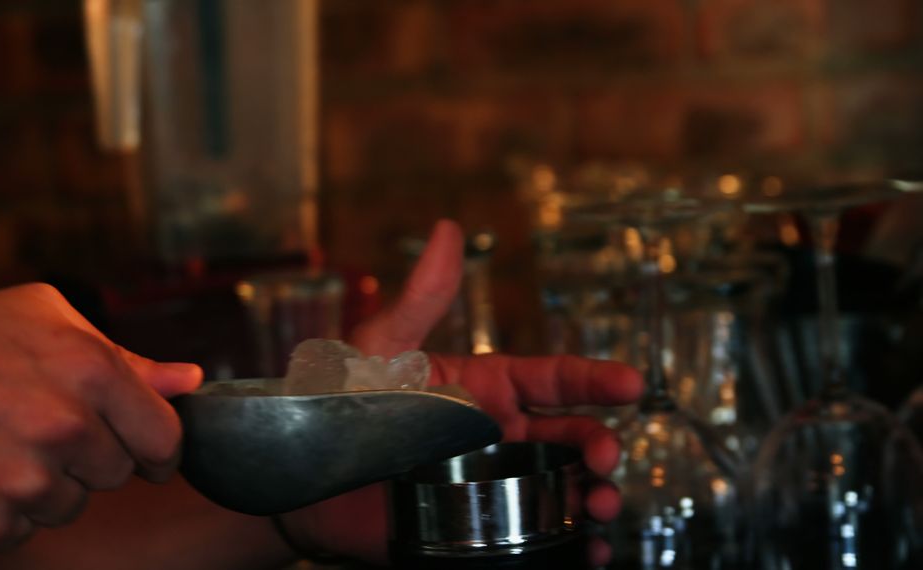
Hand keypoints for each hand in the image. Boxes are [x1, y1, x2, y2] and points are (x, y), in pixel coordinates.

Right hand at [0, 284, 201, 547]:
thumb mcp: (45, 318)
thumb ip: (127, 357)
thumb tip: (190, 381)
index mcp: (91, 371)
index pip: (166, 440)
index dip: (158, 448)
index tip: (143, 450)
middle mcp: (64, 428)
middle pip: (118, 475)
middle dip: (92, 456)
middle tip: (39, 425)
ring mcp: (22, 481)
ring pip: (71, 506)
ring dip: (47, 484)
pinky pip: (22, 531)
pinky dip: (2, 509)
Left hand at [288, 220, 641, 565]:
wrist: (302, 480)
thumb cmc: (339, 402)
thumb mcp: (381, 347)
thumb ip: (421, 298)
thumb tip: (447, 229)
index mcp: (486, 388)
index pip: (554, 379)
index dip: (596, 380)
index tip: (632, 384)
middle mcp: (499, 435)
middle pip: (570, 437)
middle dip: (599, 443)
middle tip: (603, 457)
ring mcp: (493, 483)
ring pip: (564, 487)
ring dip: (594, 495)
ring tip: (599, 505)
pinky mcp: (480, 528)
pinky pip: (537, 536)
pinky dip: (572, 544)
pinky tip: (588, 550)